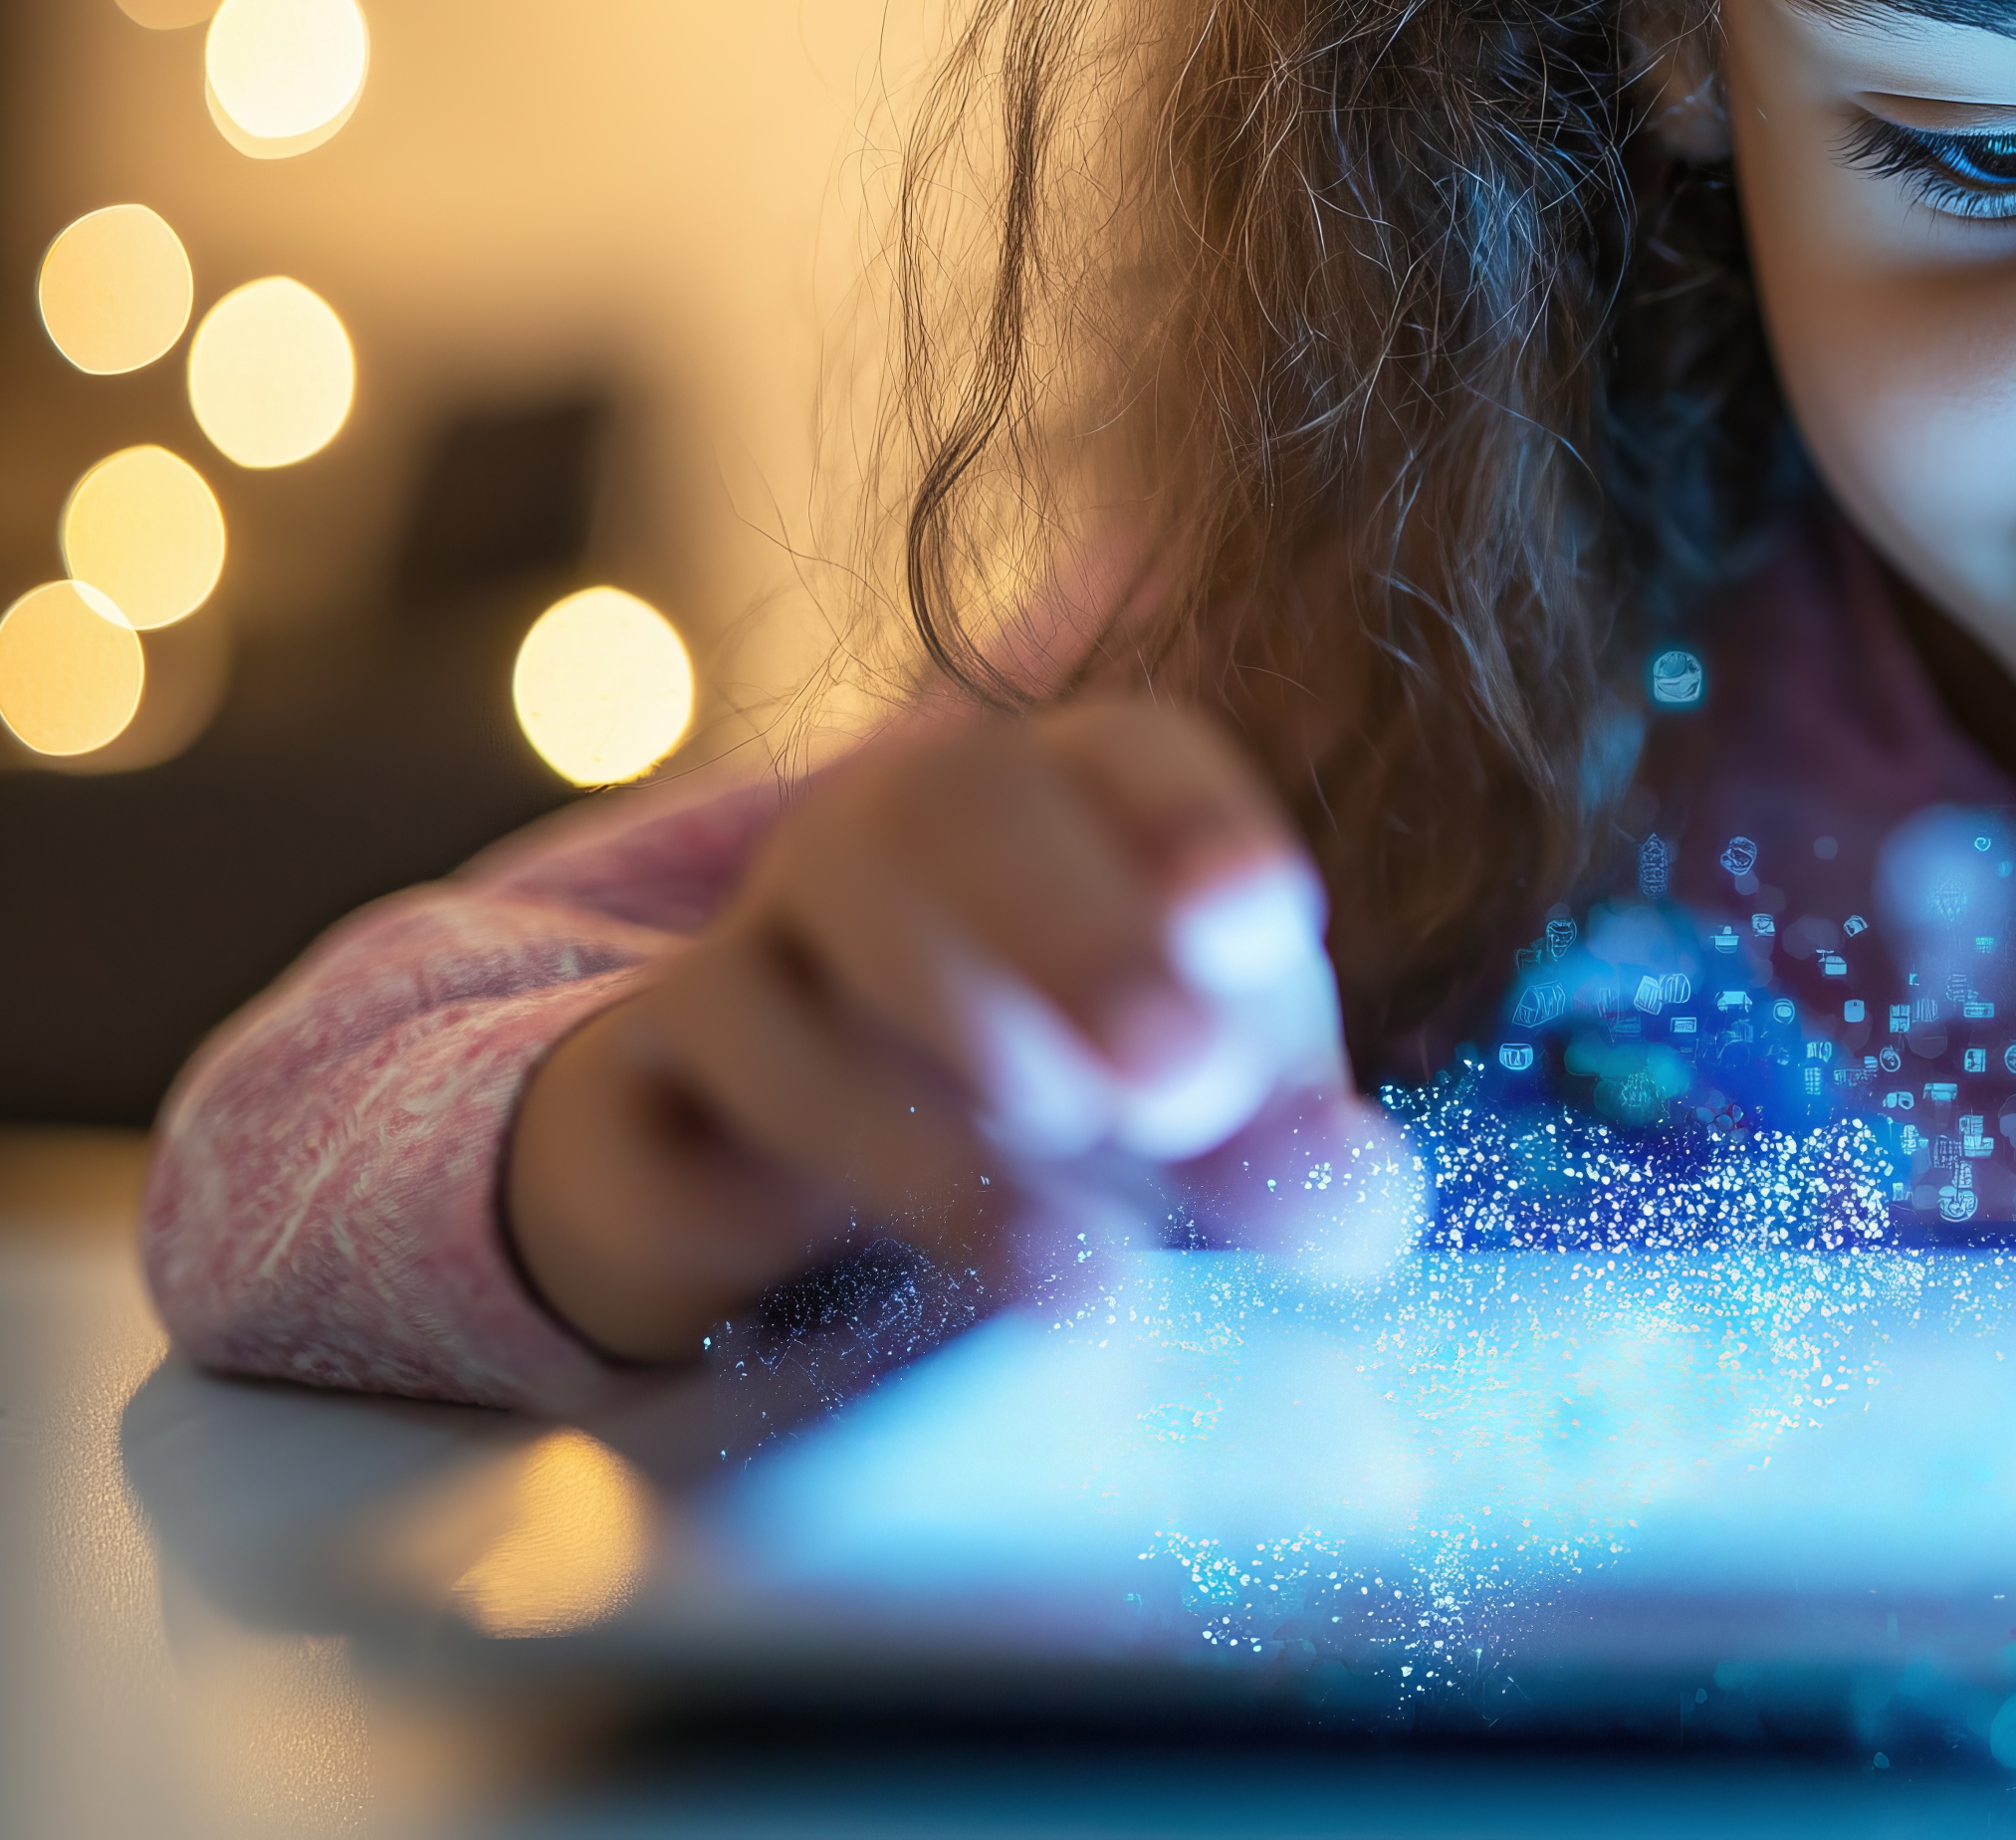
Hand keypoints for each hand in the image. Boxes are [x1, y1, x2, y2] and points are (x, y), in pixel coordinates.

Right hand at [506, 701, 1426, 1362]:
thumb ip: (1305, 1171)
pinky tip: (941, 1262)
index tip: (1264, 923)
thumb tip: (1353, 1210)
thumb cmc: (1083, 1127)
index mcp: (1078, 800)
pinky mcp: (663, 1050)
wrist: (822, 1203)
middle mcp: (907, 826)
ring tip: (1085, 1242)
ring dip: (955, 1067)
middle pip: (958, 800)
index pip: (1134, 754)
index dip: (1194, 822)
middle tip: (1182, 1082)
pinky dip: (836, 1164)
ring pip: (814, 917)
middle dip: (1080, 935)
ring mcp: (766, 923)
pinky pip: (712, 1068)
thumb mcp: (1219, 1139)